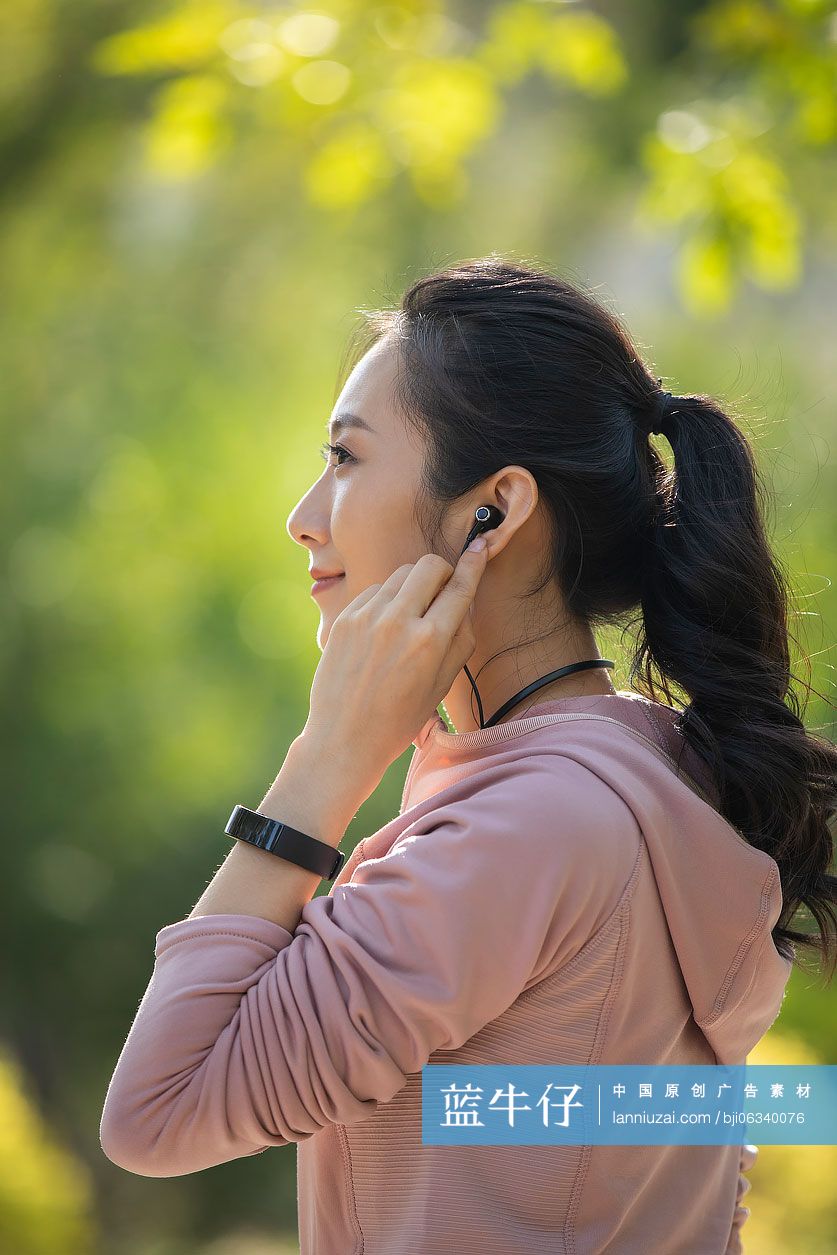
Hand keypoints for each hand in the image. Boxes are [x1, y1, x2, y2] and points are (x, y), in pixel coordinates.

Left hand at [300, 541, 488, 805]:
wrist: (344, 738)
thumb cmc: (399, 719)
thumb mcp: (442, 684)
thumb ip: (460, 638)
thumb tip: (464, 601)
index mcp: (430, 641)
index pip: (459, 586)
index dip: (473, 563)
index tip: (480, 546)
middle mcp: (399, 621)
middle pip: (429, 565)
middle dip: (442, 572)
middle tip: (442, 591)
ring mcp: (368, 617)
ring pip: (401, 574)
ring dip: (414, 585)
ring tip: (411, 616)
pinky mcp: (345, 618)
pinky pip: (374, 590)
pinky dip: (387, 599)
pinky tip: (384, 627)